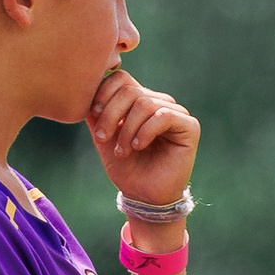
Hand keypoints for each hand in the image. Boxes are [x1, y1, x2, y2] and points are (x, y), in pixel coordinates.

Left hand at [89, 68, 197, 209]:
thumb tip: (85, 89)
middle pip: (130, 89)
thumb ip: (96, 114)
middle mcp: (158, 102)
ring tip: (123, 150)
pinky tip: (138, 146)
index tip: (93, 114)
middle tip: (103, 138)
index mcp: (139, 100)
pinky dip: (145, 131)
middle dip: (111, 114)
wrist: (145, 196)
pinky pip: (164, 116)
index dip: (103, 93)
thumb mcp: (104, 138)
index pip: (121, 78)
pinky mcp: (189, 126)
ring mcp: (175, 112)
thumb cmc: (127, 168)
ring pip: (144, 103)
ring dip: (127, 129)